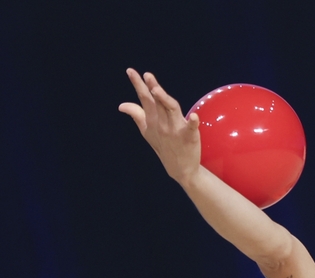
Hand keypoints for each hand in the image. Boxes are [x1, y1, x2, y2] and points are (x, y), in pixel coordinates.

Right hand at [119, 69, 200, 185]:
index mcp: (152, 120)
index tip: (131, 71)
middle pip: (157, 102)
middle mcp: (162, 124)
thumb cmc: (163, 147)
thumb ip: (137, 115)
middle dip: (152, 89)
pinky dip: (192, 122)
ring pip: (170, 110)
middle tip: (147, 76)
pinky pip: (191, 128)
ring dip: (164, 100)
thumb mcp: (147, 132)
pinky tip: (193, 116)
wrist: (180, 169)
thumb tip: (121, 105)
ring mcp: (175, 130)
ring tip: (157, 90)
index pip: (144, 99)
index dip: (138, 84)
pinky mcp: (189, 137)